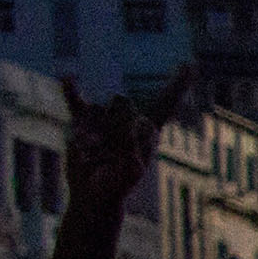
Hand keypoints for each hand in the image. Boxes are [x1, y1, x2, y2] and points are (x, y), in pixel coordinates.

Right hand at [56, 66, 195, 220]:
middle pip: (121, 104)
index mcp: (148, 128)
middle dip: (114, 125)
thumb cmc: (117, 184)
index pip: (165, 101)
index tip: (190, 64)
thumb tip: (112, 119)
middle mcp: (127, 117)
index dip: (178, 83)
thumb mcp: (130, 167)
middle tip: (112, 154)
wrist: (93, 194)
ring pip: (97, 112)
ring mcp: (104, 118)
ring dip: (92, 136)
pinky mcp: (82, 122)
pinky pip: (75, 102)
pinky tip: (67, 78)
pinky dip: (70, 90)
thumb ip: (127, 140)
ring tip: (95, 156)